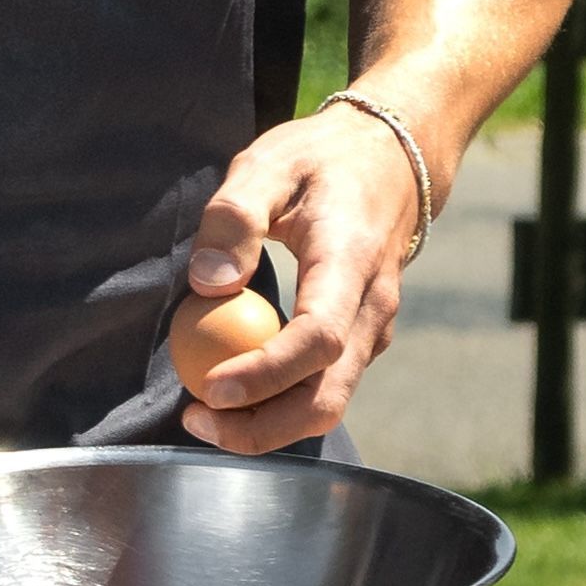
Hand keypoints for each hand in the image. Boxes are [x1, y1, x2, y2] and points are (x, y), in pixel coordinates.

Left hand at [175, 104, 425, 453]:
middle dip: (263, 426)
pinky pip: (324, 385)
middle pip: (327, 394)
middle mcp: (372, 306)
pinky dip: (280, 403)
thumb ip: (234, 217)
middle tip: (195, 420)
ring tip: (203, 416)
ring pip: (329, 401)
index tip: (209, 389)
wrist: (390, 159)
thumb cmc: (317, 160)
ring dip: (269, 424)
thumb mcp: (267, 164)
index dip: (265, 372)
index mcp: (351, 259)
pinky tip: (233, 397)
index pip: (318, 336)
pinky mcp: (360, 338)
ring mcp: (372, 329)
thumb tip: (208, 285)